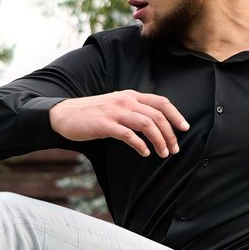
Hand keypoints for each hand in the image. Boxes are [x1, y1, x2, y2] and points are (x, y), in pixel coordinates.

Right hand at [47, 90, 189, 157]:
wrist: (64, 114)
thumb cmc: (91, 114)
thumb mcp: (115, 106)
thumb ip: (132, 110)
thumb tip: (153, 124)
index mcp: (130, 95)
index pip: (161, 102)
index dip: (176, 115)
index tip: (184, 128)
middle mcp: (126, 101)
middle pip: (158, 115)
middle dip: (170, 134)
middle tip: (174, 149)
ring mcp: (116, 112)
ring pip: (147, 124)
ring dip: (159, 140)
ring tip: (163, 154)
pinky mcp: (105, 124)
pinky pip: (129, 135)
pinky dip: (140, 145)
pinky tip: (144, 153)